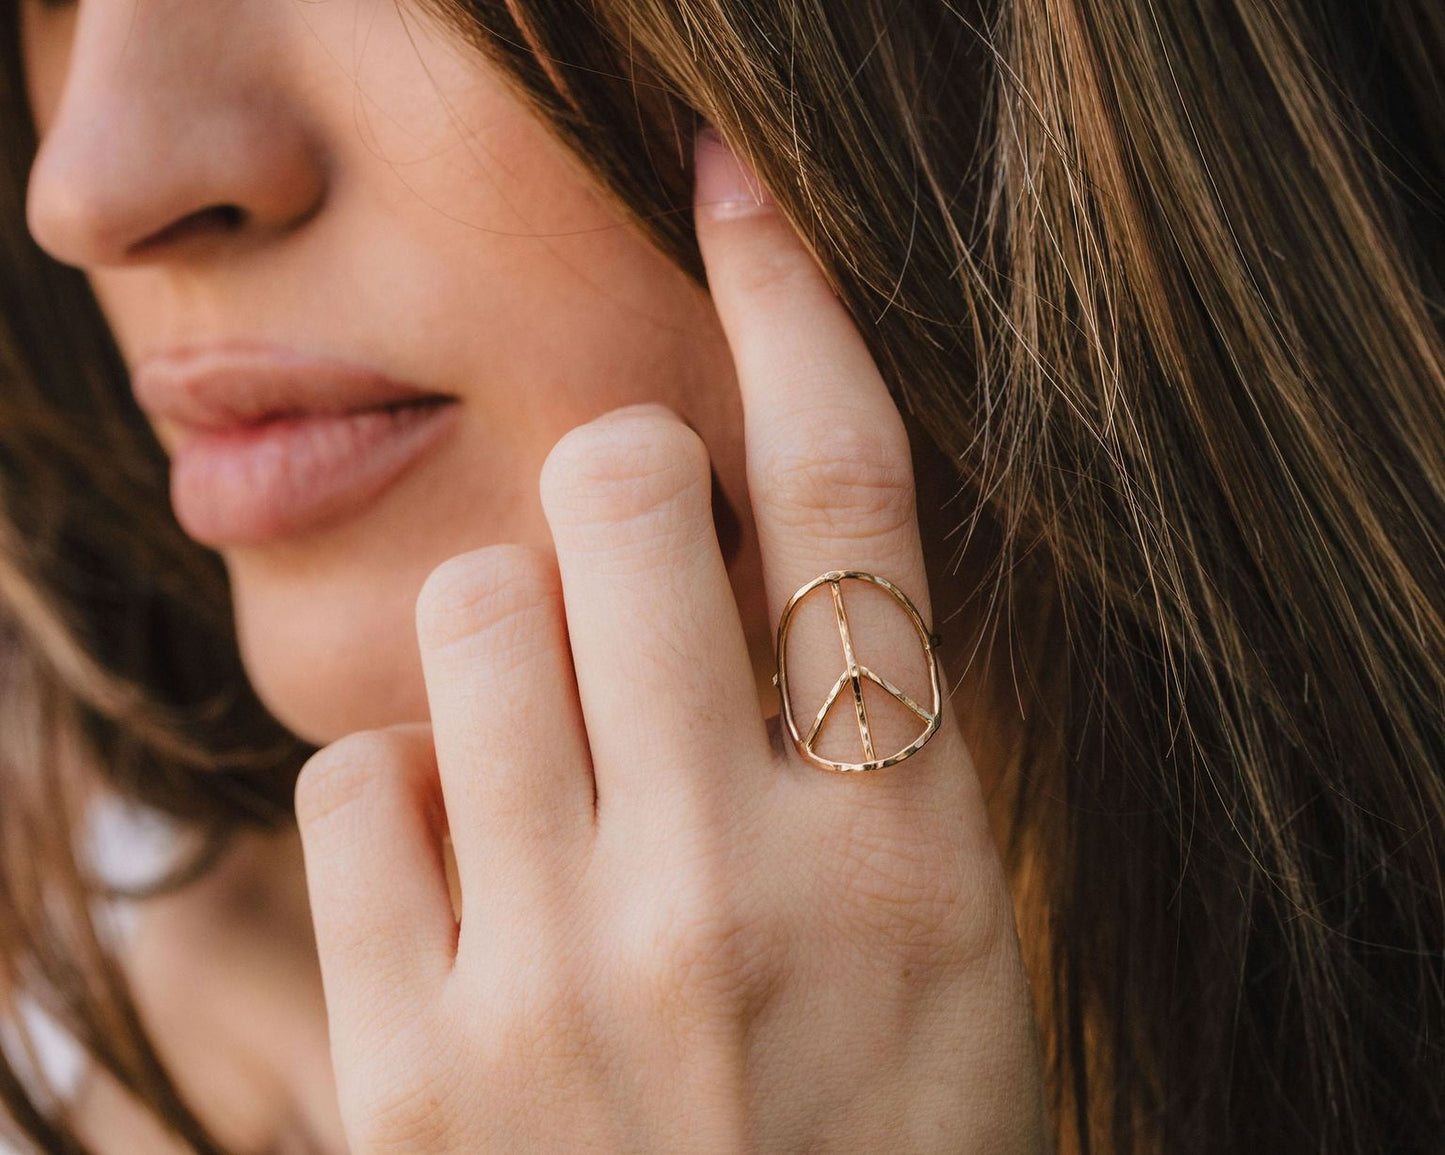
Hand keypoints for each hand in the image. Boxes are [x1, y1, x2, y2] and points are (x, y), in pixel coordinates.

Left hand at [295, 126, 1045, 1152]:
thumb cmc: (876, 1146)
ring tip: (558, 763)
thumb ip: (866, 736)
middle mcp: (730, 893)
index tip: (728, 189)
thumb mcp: (943, 939)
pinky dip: (411, 797)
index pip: (848, 497)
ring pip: (462, 610)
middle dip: (615, 487)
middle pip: (615, 486)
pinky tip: (476, 886)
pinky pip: (356, 782)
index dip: (793, 302)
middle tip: (634, 570)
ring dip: (506, 642)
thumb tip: (753, 535)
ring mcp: (554, 982)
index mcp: (902, 851)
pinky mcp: (406, 1071)